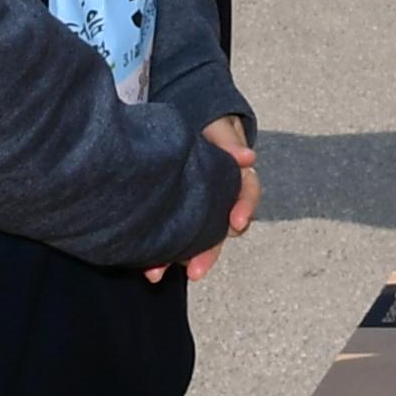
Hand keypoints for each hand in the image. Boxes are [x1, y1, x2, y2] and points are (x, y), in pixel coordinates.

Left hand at [154, 116, 260, 282]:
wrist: (181, 120)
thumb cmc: (202, 123)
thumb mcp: (215, 125)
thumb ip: (228, 142)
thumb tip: (248, 157)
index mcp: (234, 173)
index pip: (247, 191)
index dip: (244, 207)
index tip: (237, 223)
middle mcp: (220, 196)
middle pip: (220, 228)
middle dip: (209, 252)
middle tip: (195, 272)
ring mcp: (200, 208)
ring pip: (196, 238)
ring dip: (180, 259)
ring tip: (156, 274)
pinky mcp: (179, 214)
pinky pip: (175, 236)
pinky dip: (161, 251)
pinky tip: (146, 266)